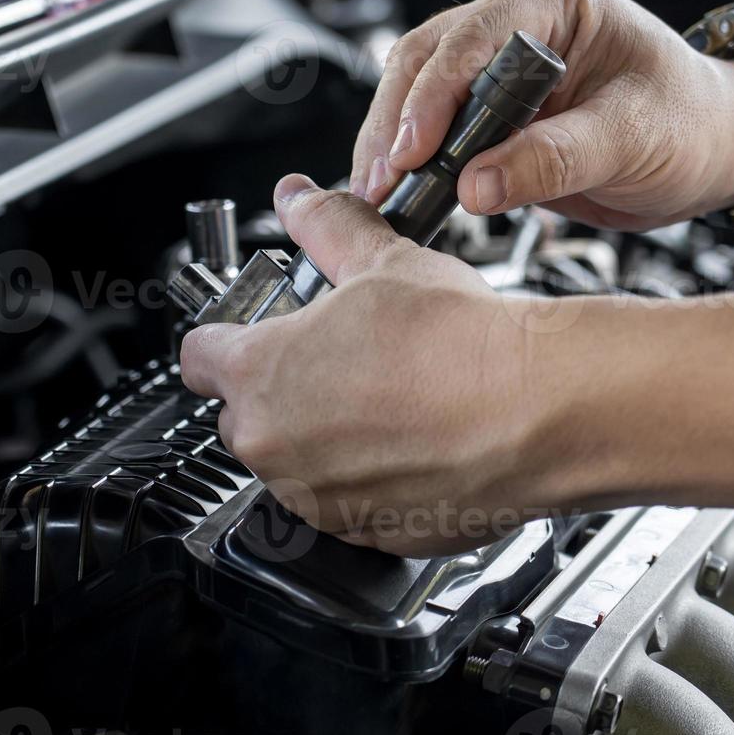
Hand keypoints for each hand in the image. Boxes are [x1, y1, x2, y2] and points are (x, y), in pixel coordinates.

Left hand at [179, 175, 588, 556]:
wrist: (536, 411)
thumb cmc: (460, 345)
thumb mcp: (380, 260)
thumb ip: (324, 226)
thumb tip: (301, 201)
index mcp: (258, 376)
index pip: (197, 357)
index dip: (226, 338)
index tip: (252, 332)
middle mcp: (274, 448)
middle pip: (246, 414)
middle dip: (281, 389)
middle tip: (340, 359)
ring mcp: (319, 499)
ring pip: (297, 463)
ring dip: (324, 437)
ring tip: (388, 397)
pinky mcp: (367, 533)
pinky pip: (348, 502)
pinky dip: (370, 478)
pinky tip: (413, 439)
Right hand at [350, 0, 733, 229]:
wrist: (716, 151)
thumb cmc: (695, 123)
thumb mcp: (633, 139)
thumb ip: (555, 159)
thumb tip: (476, 185)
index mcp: (561, 1)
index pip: (473, 37)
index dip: (434, 95)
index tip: (413, 150)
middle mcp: (523, 22)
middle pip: (428, 57)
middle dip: (397, 121)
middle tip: (382, 180)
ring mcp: (502, 65)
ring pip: (418, 88)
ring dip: (394, 141)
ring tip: (381, 192)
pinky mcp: (494, 110)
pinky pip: (436, 125)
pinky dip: (414, 159)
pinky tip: (400, 190)